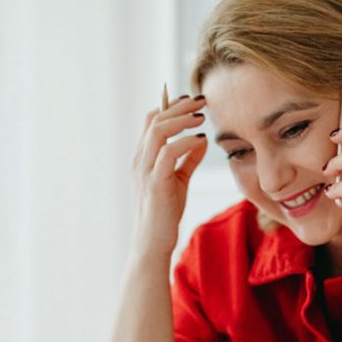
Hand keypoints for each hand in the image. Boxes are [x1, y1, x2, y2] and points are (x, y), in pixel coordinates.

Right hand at [130, 95, 208, 260]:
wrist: (153, 241)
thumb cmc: (164, 212)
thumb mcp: (178, 180)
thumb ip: (188, 159)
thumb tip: (202, 139)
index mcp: (143, 156)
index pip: (151, 120)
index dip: (171, 106)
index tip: (193, 101)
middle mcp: (140, 159)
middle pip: (155, 119)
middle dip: (180, 106)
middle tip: (202, 100)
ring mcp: (144, 170)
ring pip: (158, 131)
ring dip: (182, 119)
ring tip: (201, 116)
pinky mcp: (155, 183)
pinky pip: (167, 152)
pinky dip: (185, 142)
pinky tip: (200, 139)